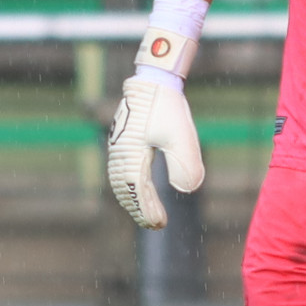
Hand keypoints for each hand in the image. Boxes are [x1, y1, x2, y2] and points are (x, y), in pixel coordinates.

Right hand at [104, 66, 205, 227]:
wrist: (153, 80)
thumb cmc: (167, 107)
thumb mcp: (182, 136)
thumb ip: (186, 163)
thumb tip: (188, 190)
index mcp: (132, 153)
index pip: (137, 190)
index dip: (146, 209)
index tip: (159, 224)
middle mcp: (120, 153)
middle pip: (126, 189)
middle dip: (139, 209)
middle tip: (155, 225)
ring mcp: (118, 146)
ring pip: (121, 180)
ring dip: (133, 199)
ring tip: (147, 214)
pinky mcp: (121, 141)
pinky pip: (121, 170)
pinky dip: (128, 185)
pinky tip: (139, 190)